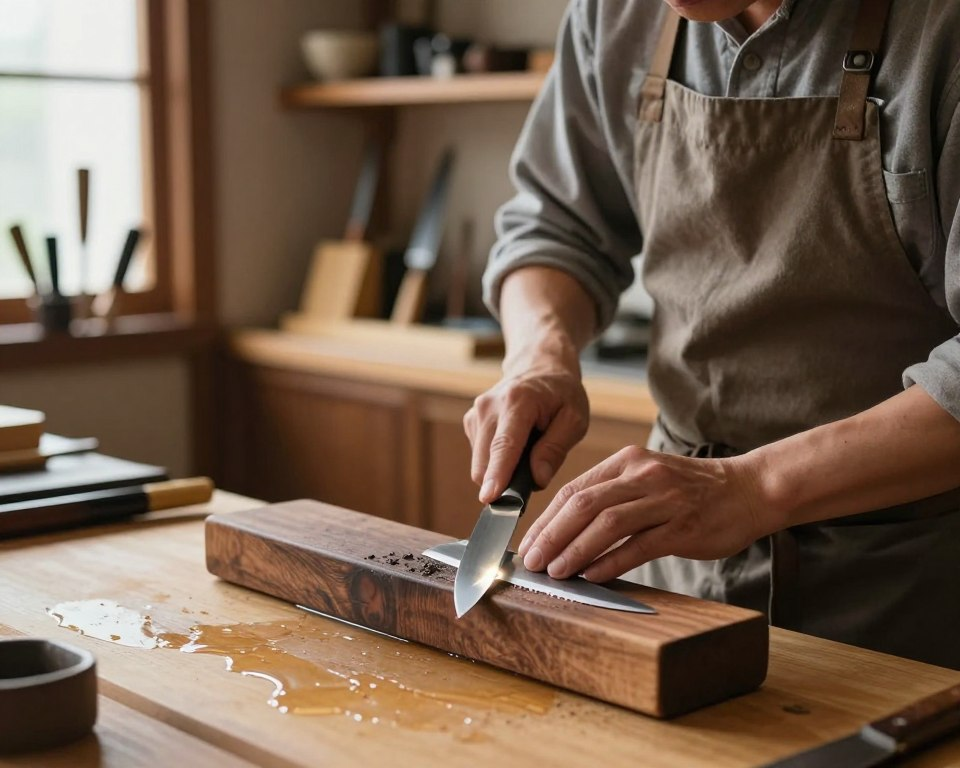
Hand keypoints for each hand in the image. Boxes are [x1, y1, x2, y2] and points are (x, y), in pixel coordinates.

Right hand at [463, 355, 588, 502]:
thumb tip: (537, 479)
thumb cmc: (561, 393)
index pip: (504, 445)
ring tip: (528, 454)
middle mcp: (489, 406)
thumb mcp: (574, 419)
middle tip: (533, 479)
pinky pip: (480, 456)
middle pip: (485, 460)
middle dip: (503, 482)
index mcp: (518, 402)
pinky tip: (515, 447)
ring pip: (480, 463)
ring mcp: (476, 413)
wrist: (539, 366)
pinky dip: (496, 462)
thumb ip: (556, 449)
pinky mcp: (471, 422)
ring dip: (501, 471)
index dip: (497, 475)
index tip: (489, 498)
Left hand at [517, 446, 771, 582]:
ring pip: (607, 523)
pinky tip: (591, 575)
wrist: (748, 489)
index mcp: (627, 462)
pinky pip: (639, 546)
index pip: (573, 489)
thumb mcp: (647, 478)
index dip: (546, 519)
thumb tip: (566, 528)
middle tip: (531, 561)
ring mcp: (664, 500)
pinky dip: (611, 561)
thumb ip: (611, 495)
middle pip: (583, 504)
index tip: (527, 544)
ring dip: (575, 550)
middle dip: (551, 536)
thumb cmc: (691, 491)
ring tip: (555, 571)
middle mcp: (642, 476)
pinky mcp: (683, 527)